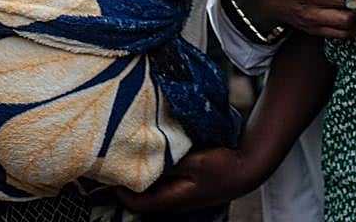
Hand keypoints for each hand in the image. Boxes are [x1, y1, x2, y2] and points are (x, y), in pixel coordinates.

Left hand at [115, 146, 256, 213]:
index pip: (136, 202)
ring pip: (153, 186)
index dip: (118, 190)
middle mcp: (174, 200)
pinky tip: (153, 152)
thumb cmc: (222, 165)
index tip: (107, 171)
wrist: (248, 168)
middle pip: (142, 194)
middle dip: (127, 179)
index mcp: (172, 199)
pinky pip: (164, 179)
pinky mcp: (187, 184)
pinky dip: (155, 168)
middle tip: (114, 158)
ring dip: (141, 172)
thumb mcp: (192, 162)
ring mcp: (181, 193)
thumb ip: (165, 163)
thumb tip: (139, 161)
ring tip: (130, 152)